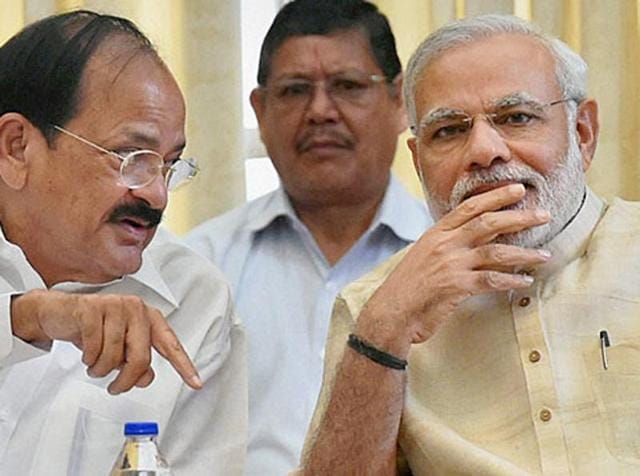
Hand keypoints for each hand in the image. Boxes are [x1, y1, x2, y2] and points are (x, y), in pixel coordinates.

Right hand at [10, 290, 201, 394]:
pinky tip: (86, 352)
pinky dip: (88, 358)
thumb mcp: (120, 349)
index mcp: (148, 317)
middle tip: (116, 387)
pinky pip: (93, 348)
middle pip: (140, 358)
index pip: (171, 345)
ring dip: (101, 369)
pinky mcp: (92, 309)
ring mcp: (115, 306)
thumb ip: (137, 362)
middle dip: (126, 380)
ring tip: (96, 363)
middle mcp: (136, 309)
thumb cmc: (93, 330)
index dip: (184, 366)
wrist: (58, 313)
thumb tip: (145, 378)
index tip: (196, 382)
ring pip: (114, 357)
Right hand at [356, 184, 551, 356]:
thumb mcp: (423, 256)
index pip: (469, 207)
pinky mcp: (457, 286)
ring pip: (496, 251)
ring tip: (544, 254)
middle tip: (543, 214)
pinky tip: (525, 281)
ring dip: (524, 253)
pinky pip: (492, 279)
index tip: (517, 189)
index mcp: (436, 234)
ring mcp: (451, 264)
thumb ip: (446, 244)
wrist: (391, 311)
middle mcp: (445, 244)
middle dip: (519, 217)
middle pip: (488, 223)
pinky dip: (512, 280)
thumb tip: (472, 238)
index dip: (495, 196)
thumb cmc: (407, 287)